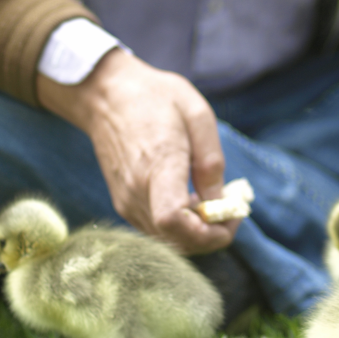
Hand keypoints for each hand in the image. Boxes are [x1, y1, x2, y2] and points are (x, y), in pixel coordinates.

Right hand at [36, 49, 237, 253]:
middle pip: (176, 240)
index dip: (207, 232)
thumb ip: (211, 160)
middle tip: (232, 209)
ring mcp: (126, 200)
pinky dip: (180, 227)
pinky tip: (192, 200)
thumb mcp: (197, 113)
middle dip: (212, 236)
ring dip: (197, 232)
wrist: (106, 96)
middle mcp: (136, 191)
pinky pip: (156, 230)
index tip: (232, 215)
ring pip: (167, 240)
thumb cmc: (155, 98)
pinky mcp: (123, 203)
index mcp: (157, 165)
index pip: (173, 220)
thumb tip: (220, 200)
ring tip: (214, 200)